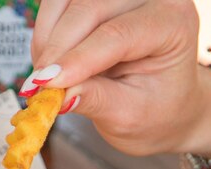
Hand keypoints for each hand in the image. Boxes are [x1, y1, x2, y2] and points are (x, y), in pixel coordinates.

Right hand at [24, 0, 203, 154]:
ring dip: (48, 37)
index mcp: (173, 24)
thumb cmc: (155, 110)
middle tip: (36, 85)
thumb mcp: (130, 116)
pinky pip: (59, 3)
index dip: (78, 58)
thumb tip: (57, 94)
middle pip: (91, 7)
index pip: (119, 33)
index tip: (45, 84)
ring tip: (46, 76)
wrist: (164, 102)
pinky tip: (50, 62)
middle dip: (57, 47)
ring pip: (69, 0)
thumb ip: (96, 100)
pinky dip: (46, 32)